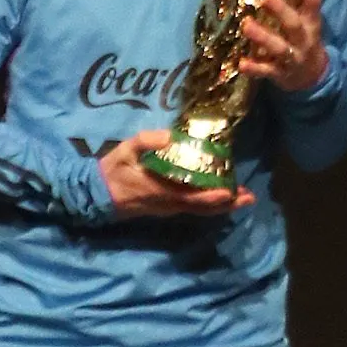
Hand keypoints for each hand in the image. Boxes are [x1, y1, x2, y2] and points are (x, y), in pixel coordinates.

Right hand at [98, 130, 255, 218]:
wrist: (96, 194)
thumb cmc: (113, 169)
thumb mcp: (126, 149)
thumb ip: (147, 141)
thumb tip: (171, 136)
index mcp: (159, 190)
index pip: (191, 196)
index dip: (212, 196)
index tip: (230, 192)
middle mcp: (168, 204)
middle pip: (202, 207)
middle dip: (226, 203)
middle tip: (249, 197)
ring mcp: (167, 208)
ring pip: (199, 210)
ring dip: (222, 205)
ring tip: (243, 197)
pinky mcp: (166, 208)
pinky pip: (192, 208)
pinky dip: (209, 204)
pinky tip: (221, 196)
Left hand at [236, 0, 327, 91]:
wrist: (312, 77)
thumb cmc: (303, 40)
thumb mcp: (307, 21)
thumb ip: (299, 0)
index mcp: (311, 24)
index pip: (313, 4)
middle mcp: (303, 40)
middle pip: (294, 25)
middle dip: (280, 11)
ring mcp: (293, 58)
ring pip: (279, 48)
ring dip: (263, 37)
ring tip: (246, 25)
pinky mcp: (281, 74)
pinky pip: (267, 71)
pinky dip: (254, 68)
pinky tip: (241, 63)